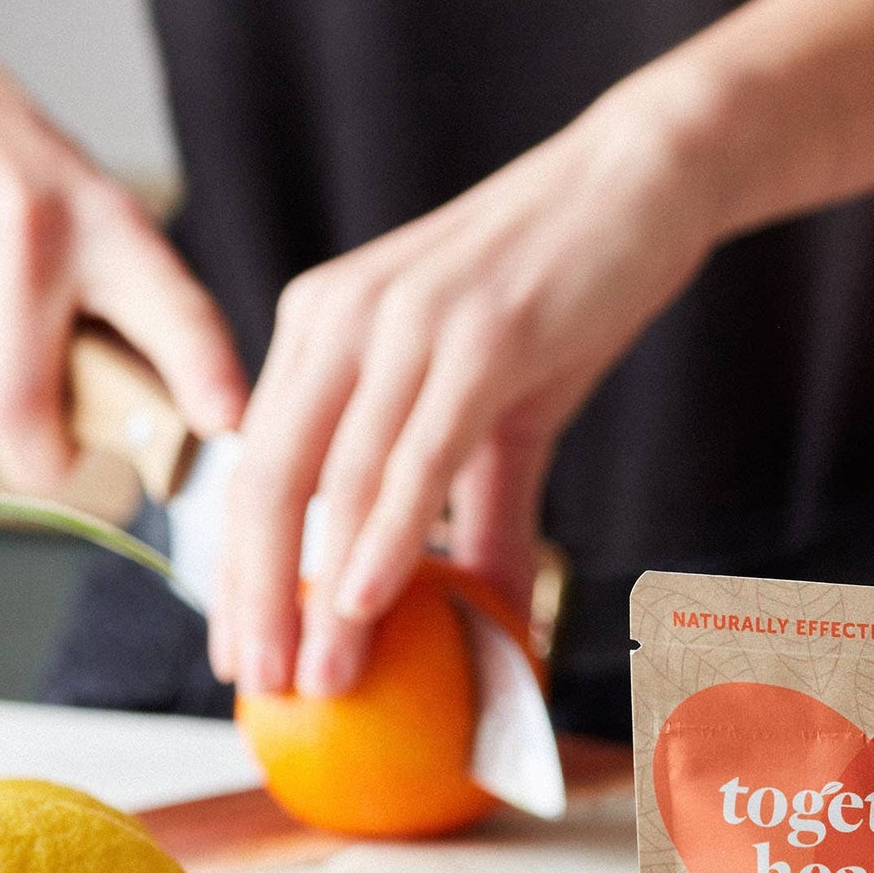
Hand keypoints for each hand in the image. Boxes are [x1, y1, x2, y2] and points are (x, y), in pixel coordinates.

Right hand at [0, 10, 244, 490]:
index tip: (225, 421)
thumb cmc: (49, 206)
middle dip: (36, 454)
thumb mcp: (119, 248)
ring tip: (1, 361)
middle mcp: (36, 226)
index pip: (174, 312)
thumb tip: (171, 441)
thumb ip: (149, 339)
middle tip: (53, 444)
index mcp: (119, 234)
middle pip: (13, 404)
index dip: (203, 372)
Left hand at [215, 66, 724, 698]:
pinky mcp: (477, 334)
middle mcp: (341, 319)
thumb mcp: (506, 415)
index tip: (240, 654)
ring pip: (337, 480)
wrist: (634, 184)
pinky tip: (364, 601)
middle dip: (254, 597)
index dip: (238, 569)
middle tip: (257, 688)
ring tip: (316, 678)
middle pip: (271, 481)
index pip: (259, 468)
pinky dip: (384, 535)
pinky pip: (413, 454)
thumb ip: (481, 514)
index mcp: (324, 330)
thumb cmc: (562, 294)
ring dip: (318, 591)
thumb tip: (488, 614)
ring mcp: (405, 323)